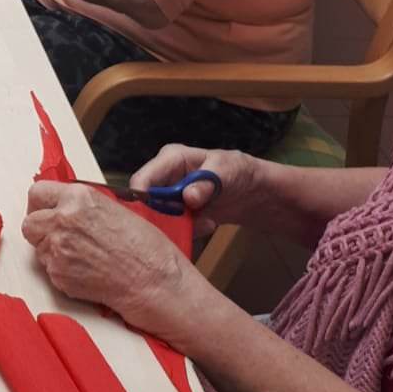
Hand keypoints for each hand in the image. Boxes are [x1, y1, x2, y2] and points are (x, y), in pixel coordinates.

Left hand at [22, 181, 194, 339]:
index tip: (46, 211)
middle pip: (30, 223)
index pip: (37, 193)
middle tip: (58, 235)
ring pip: (37, 248)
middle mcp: (63, 220)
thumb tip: (64, 206)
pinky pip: (49, 270)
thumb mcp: (114, 209)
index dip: (41, 204)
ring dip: (51, 250)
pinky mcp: (58, 274)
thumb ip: (82, 205)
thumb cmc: (144, 247)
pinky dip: (62, 270)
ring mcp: (57, 249)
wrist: (152, 281)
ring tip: (80, 254)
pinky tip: (85, 269)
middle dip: (41, 229)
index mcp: (78, 197)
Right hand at [129, 145, 265, 228]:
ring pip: (156, 219)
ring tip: (206, 221)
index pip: (142, 179)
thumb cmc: (238, 171)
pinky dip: (188, 232)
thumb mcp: (227, 171)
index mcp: (169, 159)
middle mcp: (163, 178)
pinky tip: (207, 223)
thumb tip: (187, 196)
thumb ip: (207, 182)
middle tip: (186, 224)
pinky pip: (172, 229)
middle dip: (162, 218)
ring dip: (179, 226)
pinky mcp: (176, 214)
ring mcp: (168, 198)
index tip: (150, 218)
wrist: (252, 192)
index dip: (140, 199)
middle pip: (144, 203)